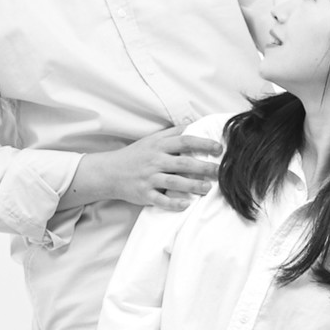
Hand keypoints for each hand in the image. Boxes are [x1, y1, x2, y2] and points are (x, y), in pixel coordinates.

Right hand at [68, 129, 222, 212]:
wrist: (109, 172)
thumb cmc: (136, 155)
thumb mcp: (152, 140)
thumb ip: (173, 133)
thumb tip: (195, 125)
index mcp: (158, 146)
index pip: (184, 141)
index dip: (203, 144)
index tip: (219, 148)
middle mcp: (154, 161)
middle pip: (183, 163)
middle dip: (203, 167)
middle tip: (220, 171)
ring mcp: (148, 178)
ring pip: (174, 182)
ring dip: (192, 185)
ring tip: (208, 188)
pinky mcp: (143, 194)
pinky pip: (160, 200)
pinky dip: (174, 203)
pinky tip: (186, 204)